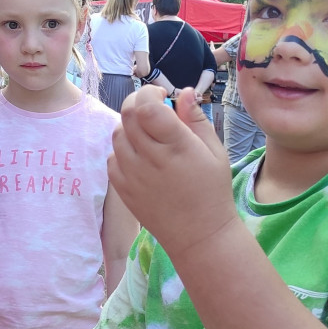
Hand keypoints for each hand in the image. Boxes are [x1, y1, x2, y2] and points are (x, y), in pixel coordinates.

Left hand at [109, 86, 236, 257]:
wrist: (199, 235)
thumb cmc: (211, 191)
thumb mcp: (215, 152)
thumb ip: (196, 120)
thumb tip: (184, 93)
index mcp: (176, 146)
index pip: (146, 107)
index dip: (149, 93)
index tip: (162, 96)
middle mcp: (150, 159)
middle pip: (127, 115)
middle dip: (138, 102)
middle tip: (152, 107)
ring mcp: (133, 176)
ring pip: (117, 134)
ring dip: (130, 126)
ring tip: (149, 134)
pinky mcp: (122, 190)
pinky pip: (112, 158)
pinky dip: (122, 150)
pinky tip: (141, 156)